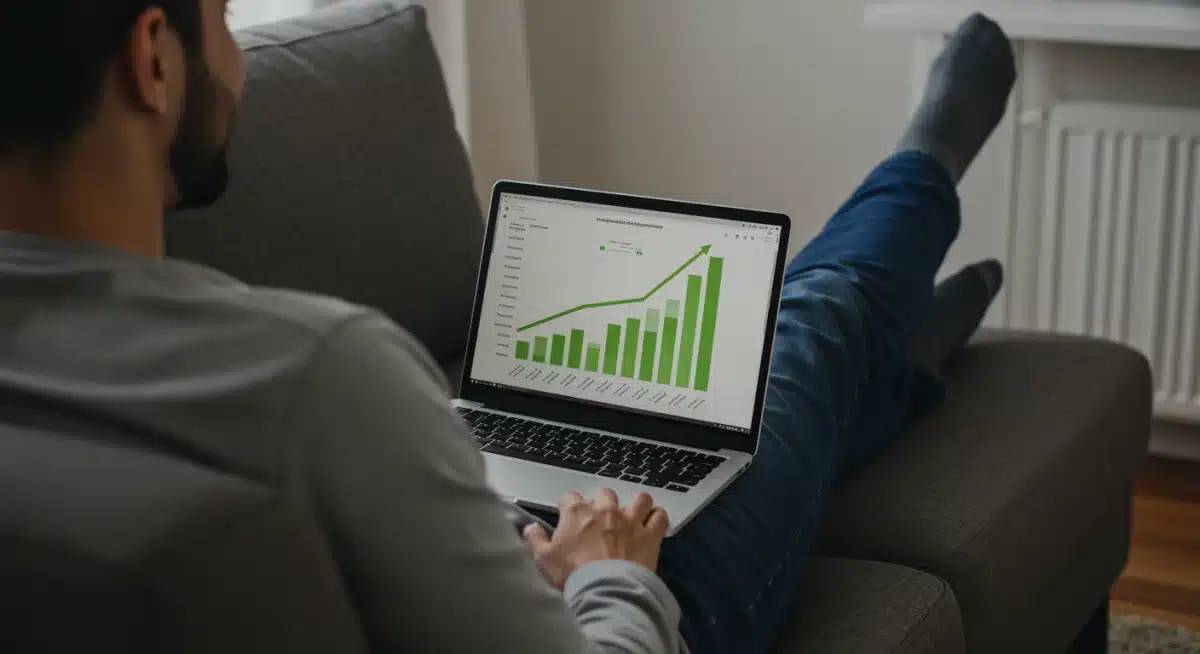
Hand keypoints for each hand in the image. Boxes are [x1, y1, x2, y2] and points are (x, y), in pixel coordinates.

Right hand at [523, 489, 669, 589]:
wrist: (606, 591)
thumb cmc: (572, 575)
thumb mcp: (543, 559)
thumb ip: (535, 540)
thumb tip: (529, 528)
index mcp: (577, 513)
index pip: (570, 498)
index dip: (568, 507)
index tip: (567, 517)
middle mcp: (605, 510)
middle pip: (604, 494)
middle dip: (602, 504)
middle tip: (600, 521)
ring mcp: (630, 520)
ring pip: (639, 499)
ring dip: (636, 505)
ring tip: (632, 516)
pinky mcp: (650, 534)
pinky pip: (659, 516)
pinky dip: (657, 518)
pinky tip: (653, 525)